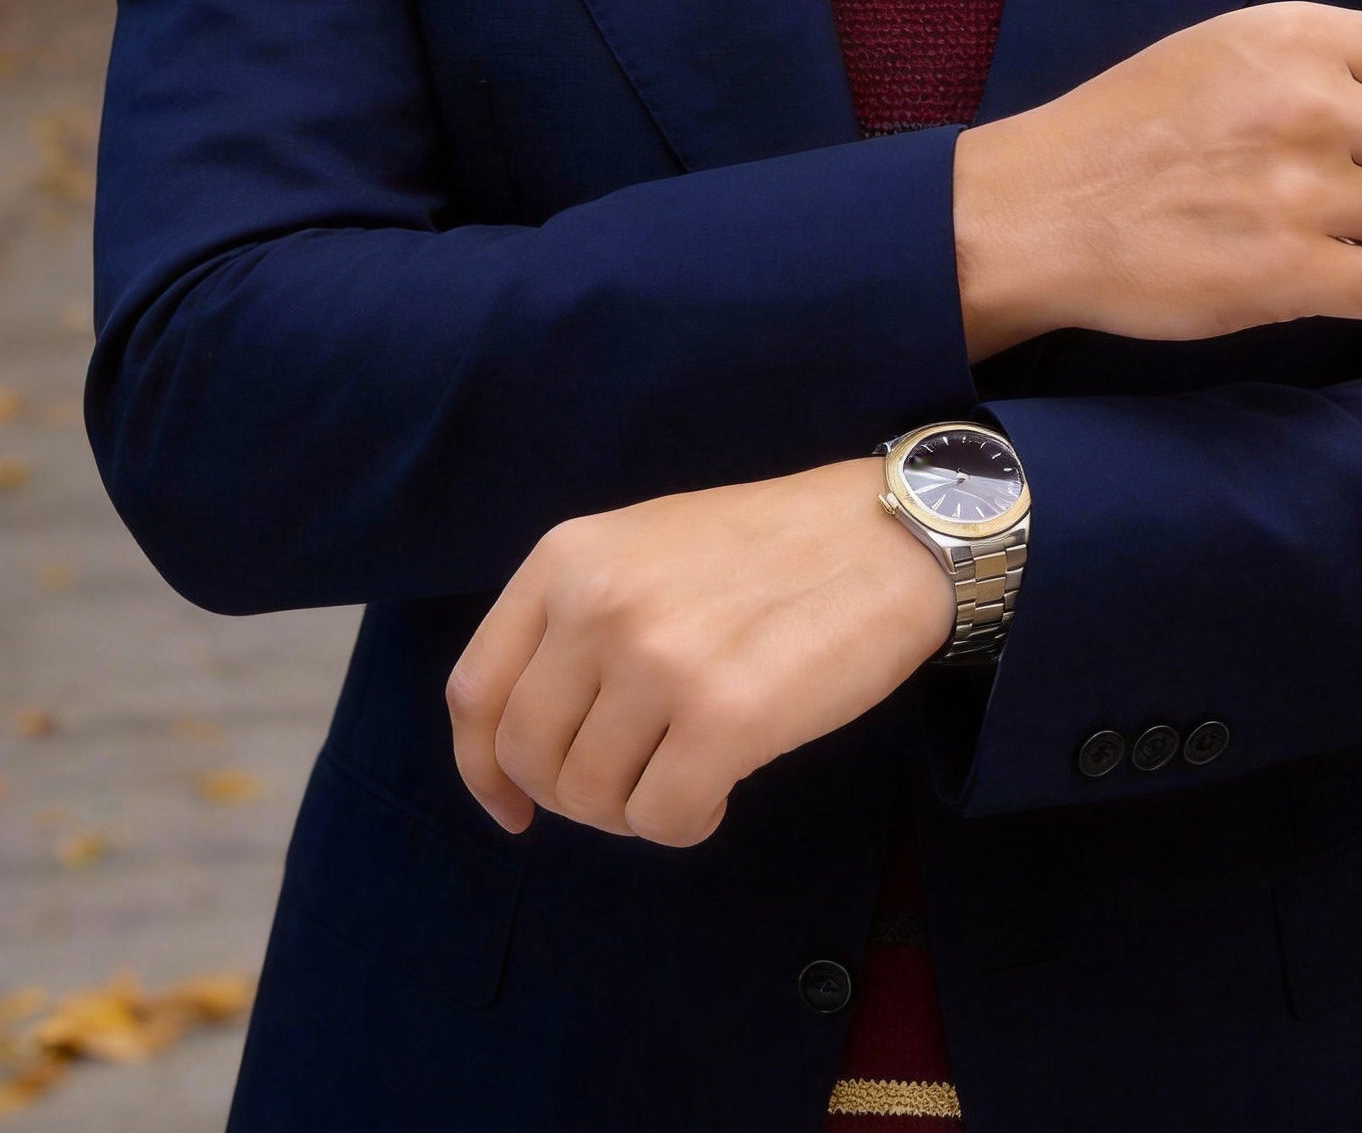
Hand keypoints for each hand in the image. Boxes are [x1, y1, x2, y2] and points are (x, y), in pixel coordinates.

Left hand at [447, 459, 955, 845]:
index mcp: (567, 558)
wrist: (885, 536)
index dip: (482, 769)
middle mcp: (598, 604)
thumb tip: (527, 747)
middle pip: (528, 757)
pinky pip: (660, 821)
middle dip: (572, 797)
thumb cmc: (769, 547)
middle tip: (631, 785)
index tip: (514, 806)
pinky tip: (721, 791)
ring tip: (686, 774)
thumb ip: (576, 619)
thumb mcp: (644, 547)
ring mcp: (658, 660)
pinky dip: (686, 824)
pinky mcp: (725, 716)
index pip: (475, 692)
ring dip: (633, 810)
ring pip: (591, 798)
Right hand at [954, 2, 1361, 359]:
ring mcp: (1301, 191)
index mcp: (1296, 38)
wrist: (1039, 209)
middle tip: (1346, 190)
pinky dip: (1361, 289)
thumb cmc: (1126, 125)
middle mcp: (1309, 105)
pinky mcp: (1288, 273)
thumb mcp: (1224, 49)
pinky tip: (1311, 275)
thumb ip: (1341, 49)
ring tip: (1318, 232)